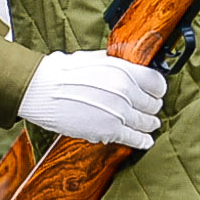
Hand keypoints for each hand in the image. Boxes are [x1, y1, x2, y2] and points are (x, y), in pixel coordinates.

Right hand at [17, 50, 166, 150]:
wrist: (41, 89)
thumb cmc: (61, 71)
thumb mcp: (93, 58)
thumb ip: (114, 62)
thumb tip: (126, 62)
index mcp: (124, 70)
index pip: (157, 83)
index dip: (158, 89)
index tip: (155, 93)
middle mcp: (127, 91)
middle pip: (154, 104)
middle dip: (151, 108)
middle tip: (149, 110)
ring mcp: (120, 112)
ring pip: (147, 122)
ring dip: (149, 124)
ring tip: (149, 125)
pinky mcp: (110, 130)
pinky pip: (135, 139)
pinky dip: (143, 141)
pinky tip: (146, 141)